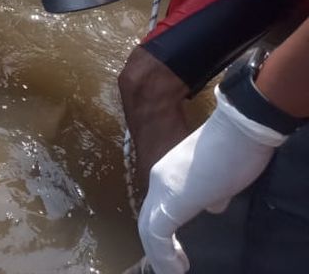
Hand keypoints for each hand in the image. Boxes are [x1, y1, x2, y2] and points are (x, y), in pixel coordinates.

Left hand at [138, 86, 287, 273]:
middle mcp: (158, 180)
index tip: (178, 254)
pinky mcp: (172, 200)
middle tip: (171, 268)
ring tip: (172, 272)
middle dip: (156, 248)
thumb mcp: (222, 176)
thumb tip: (212, 206)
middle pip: (146, 220)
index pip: (157, 208)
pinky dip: (163, 256)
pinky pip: (157, 234)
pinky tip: (175, 269)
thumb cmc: (236, 148)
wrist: (240, 128)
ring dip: (158, 256)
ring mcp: (162, 189)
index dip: (164, 234)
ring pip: (147, 229)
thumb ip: (213, 192)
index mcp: (168, 173)